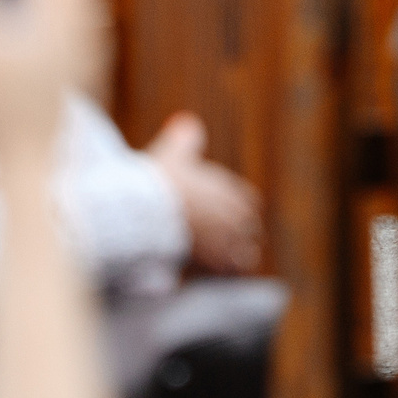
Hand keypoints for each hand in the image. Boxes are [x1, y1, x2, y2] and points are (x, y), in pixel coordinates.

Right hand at [144, 112, 264, 272]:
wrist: (147, 210)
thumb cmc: (160, 179)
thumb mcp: (173, 151)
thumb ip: (185, 138)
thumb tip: (189, 123)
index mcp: (231, 190)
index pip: (249, 202)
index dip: (240, 208)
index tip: (231, 214)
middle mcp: (235, 216)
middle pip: (250, 229)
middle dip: (241, 234)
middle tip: (229, 240)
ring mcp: (227, 241)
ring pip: (246, 254)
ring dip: (238, 257)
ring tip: (227, 261)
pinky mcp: (215, 263)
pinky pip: (230, 273)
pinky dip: (225, 274)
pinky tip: (216, 273)